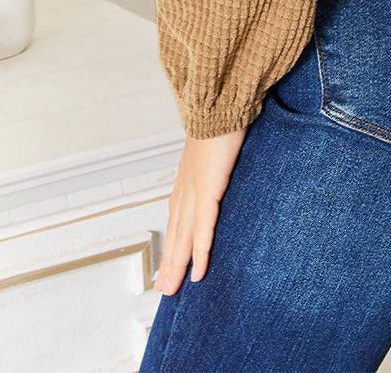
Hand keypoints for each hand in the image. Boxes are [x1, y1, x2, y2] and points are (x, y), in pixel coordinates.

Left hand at [154, 126, 247, 294]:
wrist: (218, 102)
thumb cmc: (221, 117)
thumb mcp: (218, 142)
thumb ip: (218, 158)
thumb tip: (225, 161)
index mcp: (188, 176)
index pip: (178, 215)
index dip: (174, 239)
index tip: (170, 259)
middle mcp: (186, 186)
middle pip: (176, 231)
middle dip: (170, 260)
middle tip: (164, 287)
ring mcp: (194, 190)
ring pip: (184, 236)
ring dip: (178, 264)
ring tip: (172, 288)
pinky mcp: (207, 190)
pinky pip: (203, 228)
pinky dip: (200, 252)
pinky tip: (199, 271)